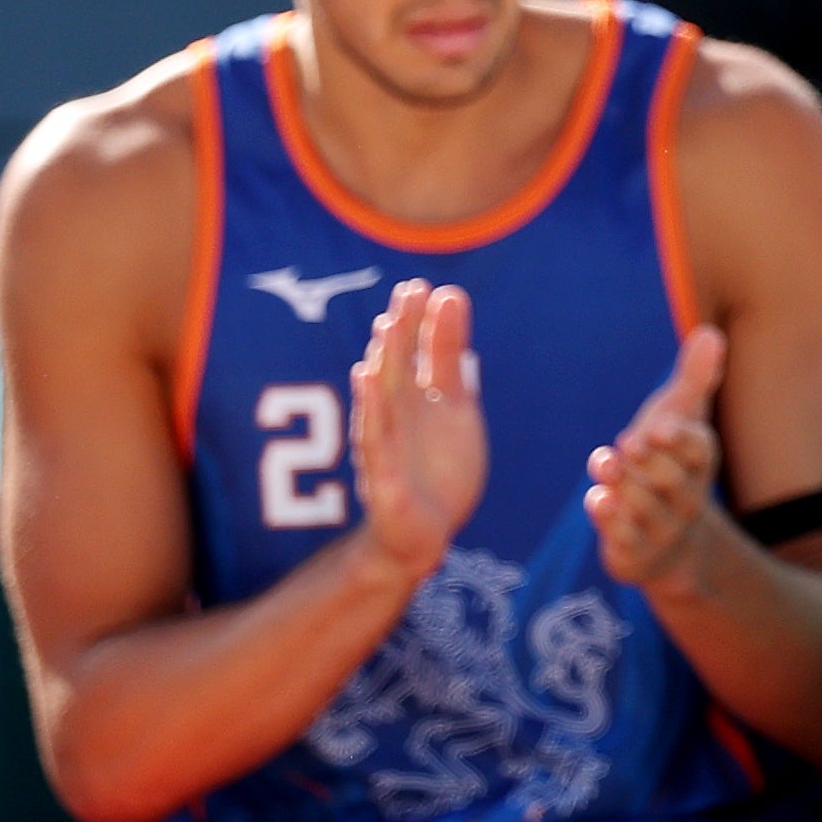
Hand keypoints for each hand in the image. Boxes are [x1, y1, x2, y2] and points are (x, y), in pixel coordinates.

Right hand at [346, 280, 487, 576]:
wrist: (423, 536)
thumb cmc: (435, 466)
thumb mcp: (453, 403)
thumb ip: (448, 354)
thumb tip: (449, 293)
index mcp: (413, 400)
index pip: (411, 356)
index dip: (414, 323)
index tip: (420, 285)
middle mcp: (395, 420)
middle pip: (394, 373)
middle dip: (400, 335)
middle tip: (406, 294)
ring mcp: (387, 451)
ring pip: (382, 407)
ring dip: (382, 371)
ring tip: (384, 333)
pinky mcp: (384, 484)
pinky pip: (377, 449)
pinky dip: (373, 421)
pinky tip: (367, 392)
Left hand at [587, 323, 733, 592]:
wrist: (665, 543)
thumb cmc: (669, 465)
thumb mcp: (679, 419)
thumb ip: (693, 378)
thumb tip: (709, 332)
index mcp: (700, 463)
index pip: (700, 451)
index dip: (678, 441)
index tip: (654, 429)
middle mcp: (688, 499)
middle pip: (672, 479)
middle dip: (647, 461)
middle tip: (627, 444)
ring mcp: (663, 530)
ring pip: (644, 507)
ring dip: (621, 483)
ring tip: (602, 463)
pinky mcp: (636, 554)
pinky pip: (625, 539)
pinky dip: (609, 518)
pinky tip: (595, 497)